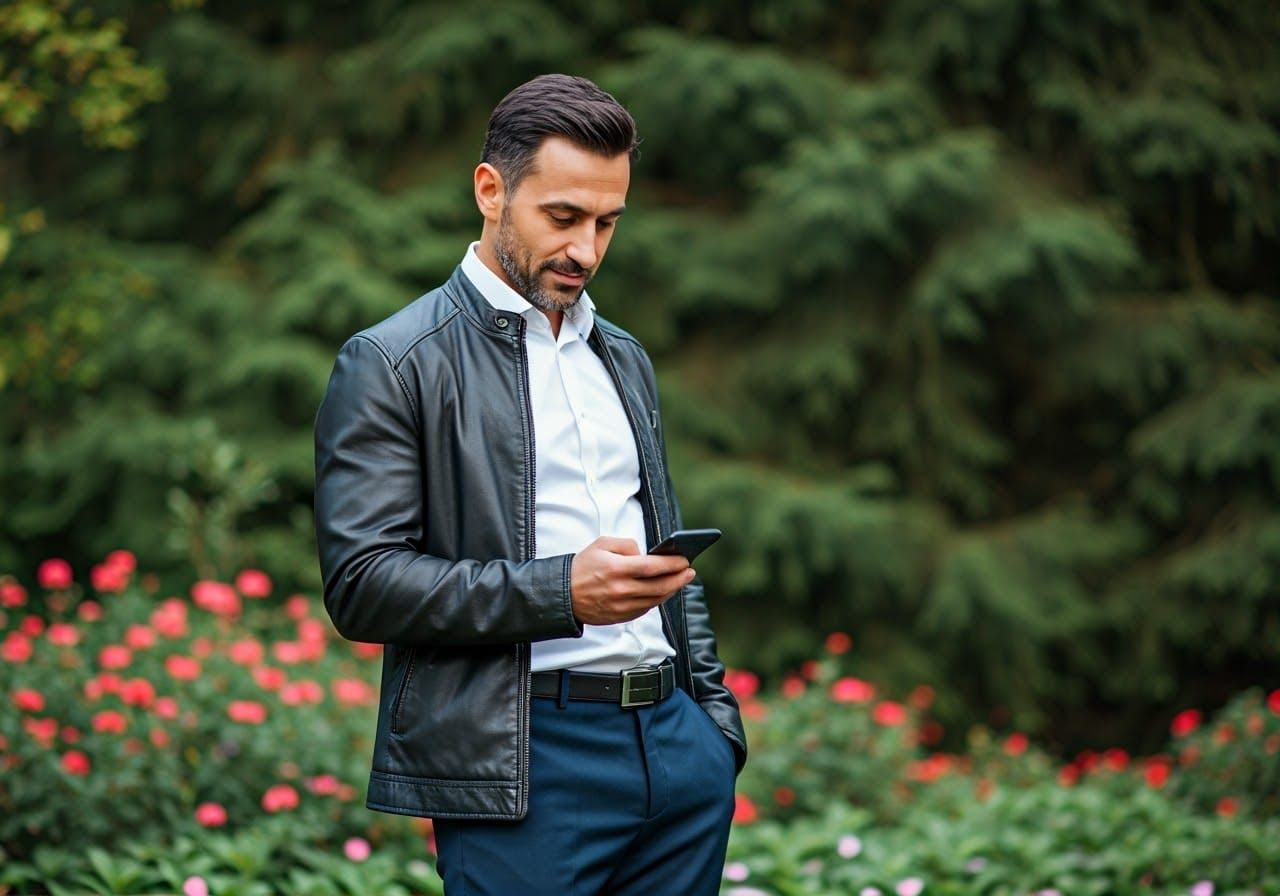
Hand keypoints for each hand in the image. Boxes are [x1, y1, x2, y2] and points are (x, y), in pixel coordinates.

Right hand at [570, 536, 695, 625]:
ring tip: (680, 581)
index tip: (684, 560)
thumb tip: (646, 554)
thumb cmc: (582, 567)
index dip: (672, 564)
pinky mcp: (620, 617)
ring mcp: (621, 606)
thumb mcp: (601, 544)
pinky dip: (657, 600)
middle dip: (679, 579)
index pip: (652, 567)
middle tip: (690, 572)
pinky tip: (662, 591)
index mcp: (616, 569)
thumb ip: (627, 545)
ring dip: (672, 590)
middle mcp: (621, 590)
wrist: (563, 594)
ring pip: (655, 600)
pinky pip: (645, 609)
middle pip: (659, 586)